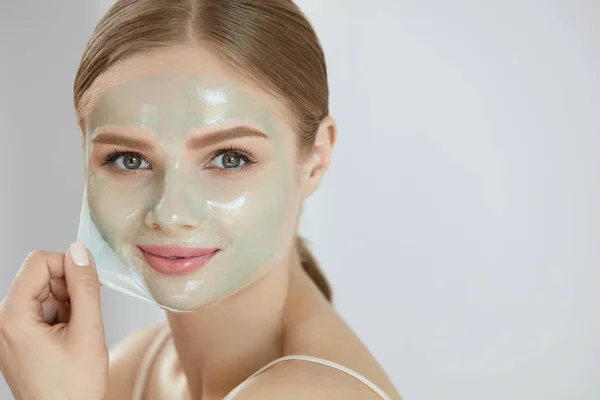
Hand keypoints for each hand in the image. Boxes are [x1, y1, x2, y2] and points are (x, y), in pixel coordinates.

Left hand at [0, 242, 107, 399]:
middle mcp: (3, 322)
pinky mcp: (17, 338)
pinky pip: (40, 310)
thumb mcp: (88, 331)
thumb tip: (79, 252)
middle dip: (68, 288)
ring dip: (67, 303)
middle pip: (39, 277)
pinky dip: (61, 316)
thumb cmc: (73, 387)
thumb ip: (84, 287)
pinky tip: (71, 337)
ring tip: (78, 332)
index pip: (38, 263)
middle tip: (85, 315)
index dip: (68, 267)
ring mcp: (9, 331)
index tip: (88, 286)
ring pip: (42, 292)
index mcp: (13, 318)